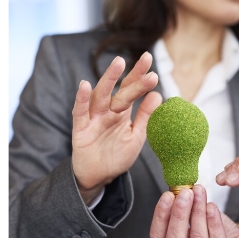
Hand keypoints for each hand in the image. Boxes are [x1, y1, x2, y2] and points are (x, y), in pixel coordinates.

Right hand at [71, 52, 161, 203]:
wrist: (99, 177)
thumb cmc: (117, 155)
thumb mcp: (136, 135)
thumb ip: (146, 116)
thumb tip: (158, 94)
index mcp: (121, 111)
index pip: (131, 89)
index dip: (140, 76)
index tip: (151, 62)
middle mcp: (107, 111)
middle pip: (120, 89)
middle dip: (132, 75)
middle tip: (146, 59)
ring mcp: (93, 118)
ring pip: (101, 96)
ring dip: (109, 79)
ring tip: (119, 63)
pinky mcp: (80, 130)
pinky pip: (80, 112)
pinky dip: (82, 99)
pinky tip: (85, 85)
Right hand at [150, 185, 238, 237]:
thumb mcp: (200, 225)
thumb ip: (189, 212)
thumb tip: (183, 190)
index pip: (158, 237)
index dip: (160, 215)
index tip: (167, 195)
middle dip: (178, 214)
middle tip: (185, 193)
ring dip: (197, 213)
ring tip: (200, 194)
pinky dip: (214, 223)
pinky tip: (212, 207)